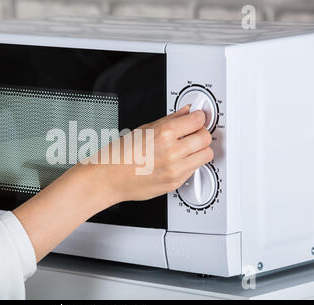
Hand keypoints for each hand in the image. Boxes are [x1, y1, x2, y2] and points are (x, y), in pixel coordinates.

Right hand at [14, 105, 213, 260]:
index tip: (198, 117)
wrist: (108, 179)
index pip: (198, 121)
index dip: (199, 117)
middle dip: (201, 132)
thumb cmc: (118, 155)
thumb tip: (185, 112)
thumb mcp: (143, 129)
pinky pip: (194, 170)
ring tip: (188, 146)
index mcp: (163, 134)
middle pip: (205, 138)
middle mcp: (172, 152)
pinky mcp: (174, 183)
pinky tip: (178, 160)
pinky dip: (190, 163)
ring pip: (205, 155)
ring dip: (200, 149)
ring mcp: (174, 170)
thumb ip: (169, 120)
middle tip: (194, 131)